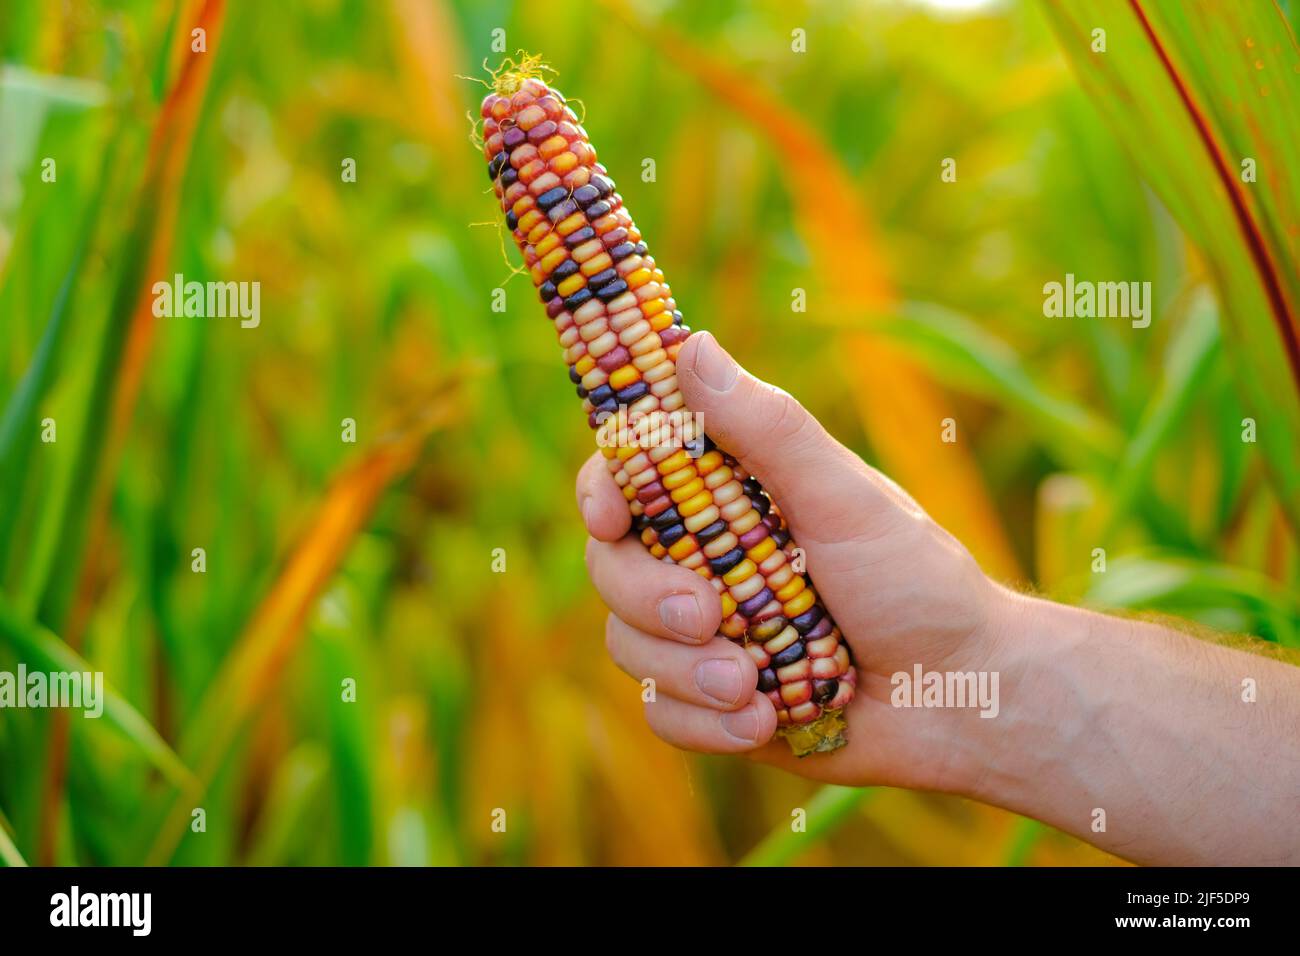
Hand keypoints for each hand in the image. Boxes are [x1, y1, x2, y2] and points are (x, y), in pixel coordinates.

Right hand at [577, 331, 1006, 791]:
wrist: (960, 697)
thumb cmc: (915, 581)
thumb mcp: (844, 498)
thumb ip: (768, 430)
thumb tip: (689, 344)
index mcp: (729, 499)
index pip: (629, 479)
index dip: (602, 491)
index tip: (610, 514)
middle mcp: (704, 560)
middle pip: (612, 566)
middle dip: (648, 595)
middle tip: (708, 614)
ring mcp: (705, 634)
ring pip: (630, 645)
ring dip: (686, 671)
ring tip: (753, 684)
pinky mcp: (714, 703)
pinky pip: (664, 714)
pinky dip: (706, 724)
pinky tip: (762, 722)